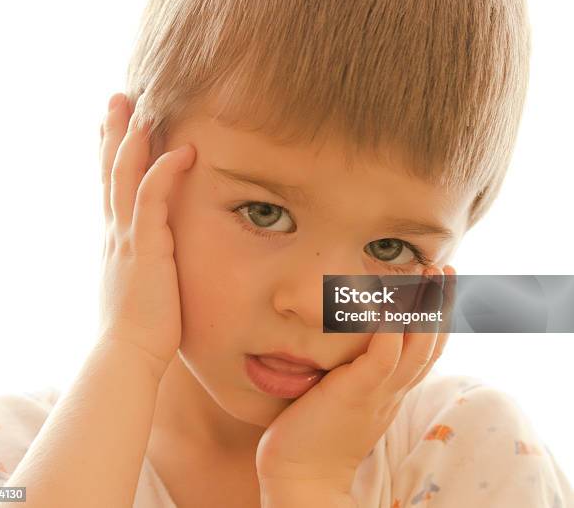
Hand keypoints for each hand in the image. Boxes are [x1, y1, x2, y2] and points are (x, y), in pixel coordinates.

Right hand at [98, 92, 195, 379]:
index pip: (111, 186)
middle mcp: (117, 231)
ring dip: (133, 139)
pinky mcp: (147, 247)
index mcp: (117, 238)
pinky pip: (152, 200)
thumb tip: (151, 257)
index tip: (112, 127)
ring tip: (141, 105)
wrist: (128, 355)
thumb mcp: (138, 285)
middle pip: (111, 170)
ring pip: (125, 176)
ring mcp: (129, 237)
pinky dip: (164, 172)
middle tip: (117, 99)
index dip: (110, 154)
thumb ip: (143, 263)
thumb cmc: (140, 327)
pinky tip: (181, 151)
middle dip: (114, 132)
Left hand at [256, 266, 455, 500]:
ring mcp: (378, 393)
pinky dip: (390, 331)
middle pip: (429, 342)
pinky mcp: (355, 393)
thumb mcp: (348, 397)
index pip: (424, 350)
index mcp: (392, 391)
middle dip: (439, 303)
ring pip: (414, 346)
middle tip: (444, 268)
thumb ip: (360, 374)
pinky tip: (392, 306)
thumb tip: (356, 344)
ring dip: (424, 308)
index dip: (435, 318)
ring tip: (428, 274)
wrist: (301, 477)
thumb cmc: (317, 434)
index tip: (438, 286)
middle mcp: (393, 391)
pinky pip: (382, 358)